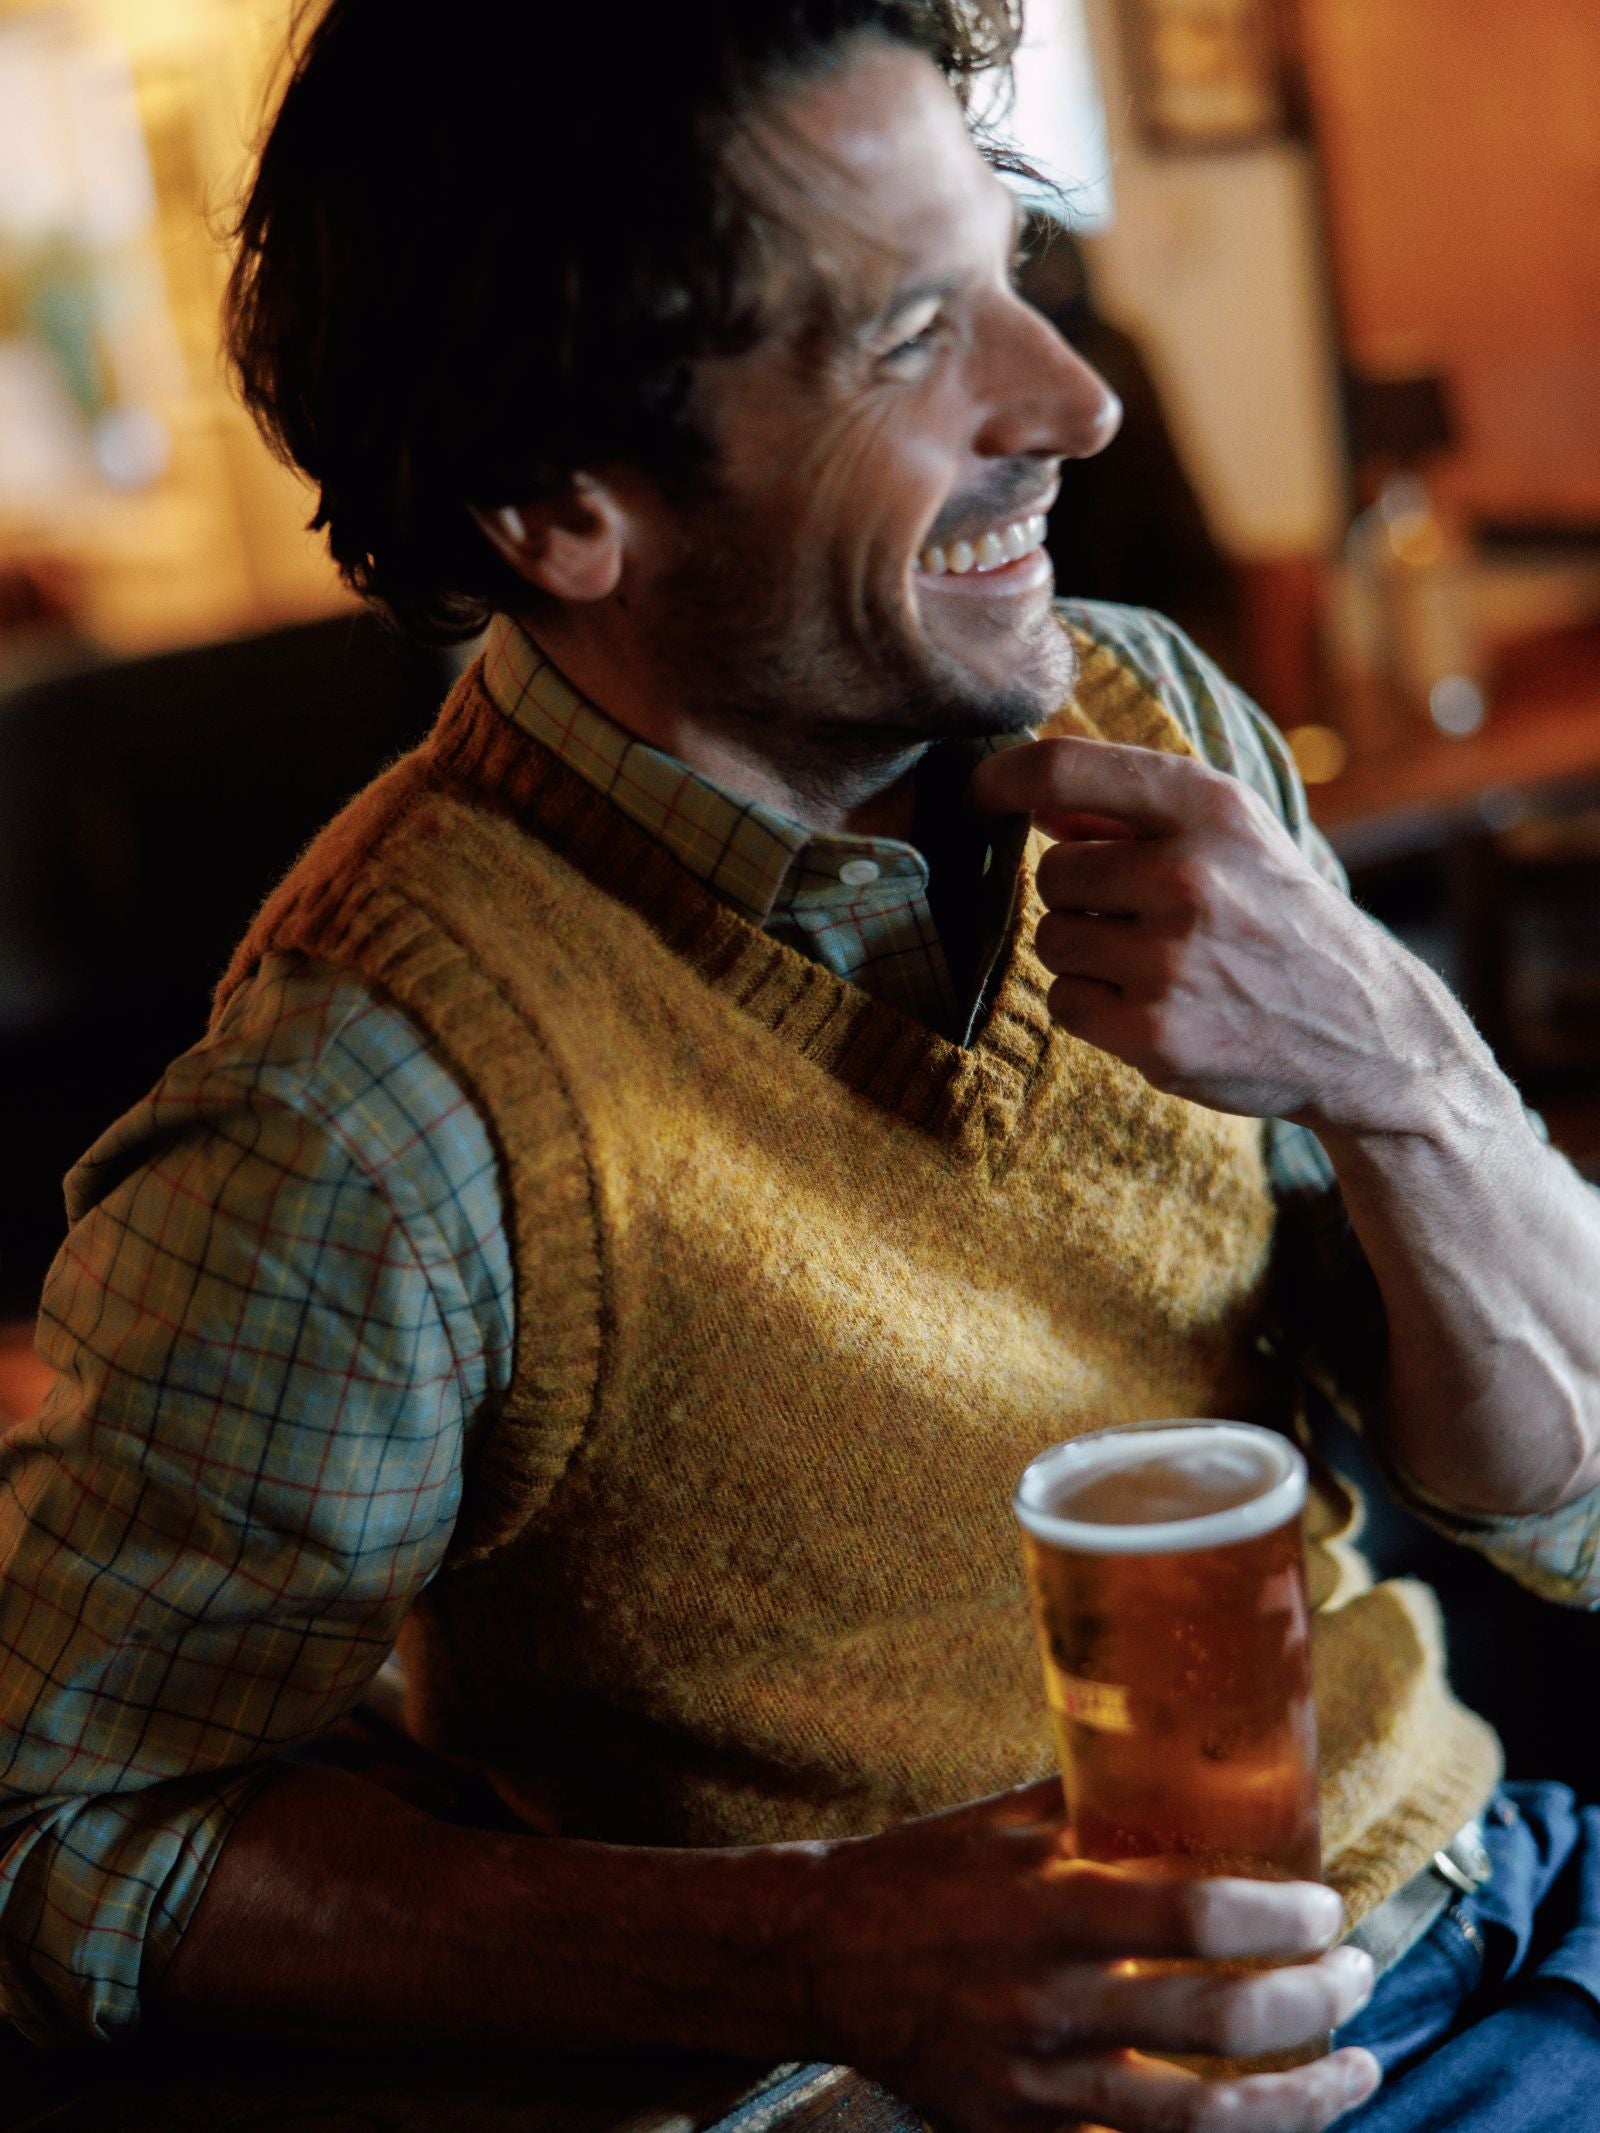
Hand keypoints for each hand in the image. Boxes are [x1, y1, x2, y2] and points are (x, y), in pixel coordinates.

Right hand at [796, 1781, 1380, 2132]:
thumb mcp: (1004, 1819)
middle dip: (1312, 2004)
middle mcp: (1047, 1998)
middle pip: (1215, 2024)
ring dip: (1300, 2100)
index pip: (1192, 1920)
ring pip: (1197, 2121)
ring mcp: (1035, 2079)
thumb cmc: (923, 1869)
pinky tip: (1273, 2125)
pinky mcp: (1020, 2131)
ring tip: (1360, 2069)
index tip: (1327, 1905)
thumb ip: (1094, 1799)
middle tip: (1357, 1974)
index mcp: (1046, 1904)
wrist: (819, 1955)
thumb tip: (1188, 1759)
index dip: (1279, 1921)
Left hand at [967, 737, 1485, 1133]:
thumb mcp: (1235, 838)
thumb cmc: (1280, 919)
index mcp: (1209, 807)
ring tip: (1161, 966)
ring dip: (1088, 956)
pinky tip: (1156, 1007)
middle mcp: (1187, 875)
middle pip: (1052, 876)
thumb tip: (1036, 802)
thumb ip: (1137, 811)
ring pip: (1053, 942)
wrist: (1362, 1030)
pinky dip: (1095, 1010)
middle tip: (1146, 920)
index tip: (976, 797)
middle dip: (1082, 900)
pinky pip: (1065, 1004)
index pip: (1063, 768)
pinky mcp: (1153, 1032)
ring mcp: (1170, 959)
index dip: (1000, 781)